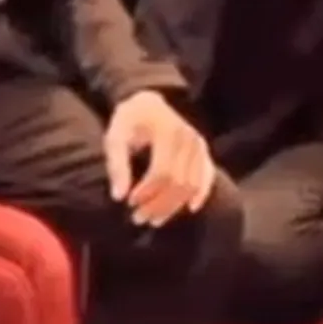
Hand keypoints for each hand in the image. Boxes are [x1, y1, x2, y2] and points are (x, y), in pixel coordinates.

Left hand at [104, 92, 214, 226]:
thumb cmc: (129, 121)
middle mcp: (188, 138)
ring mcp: (199, 145)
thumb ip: (116, 165)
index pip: (162, 171)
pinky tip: (190, 208)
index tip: (129, 202)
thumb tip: (118, 197)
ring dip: (174, 206)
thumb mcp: (115, 136)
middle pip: (179, 181)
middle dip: (158, 205)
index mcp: (167, 131)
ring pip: (192, 184)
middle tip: (138, 218)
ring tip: (154, 220)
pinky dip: (201, 194)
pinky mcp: (203, 151)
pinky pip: (207, 176)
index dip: (147, 191)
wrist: (148, 103)